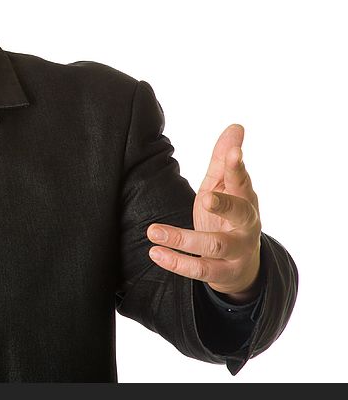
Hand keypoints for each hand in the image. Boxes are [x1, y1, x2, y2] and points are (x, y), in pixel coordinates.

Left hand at [146, 124, 262, 302]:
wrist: (242, 265)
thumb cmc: (227, 216)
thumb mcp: (223, 187)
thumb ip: (224, 160)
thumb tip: (236, 126)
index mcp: (244, 199)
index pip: (242, 181)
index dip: (238, 167)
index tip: (234, 153)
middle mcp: (246, 225)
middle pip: (240, 214)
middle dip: (224, 205)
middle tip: (206, 197)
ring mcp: (236, 251)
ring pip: (214, 246)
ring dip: (182, 239)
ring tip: (152, 231)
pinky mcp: (223, 273)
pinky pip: (200, 270)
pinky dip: (177, 263)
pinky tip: (155, 253)